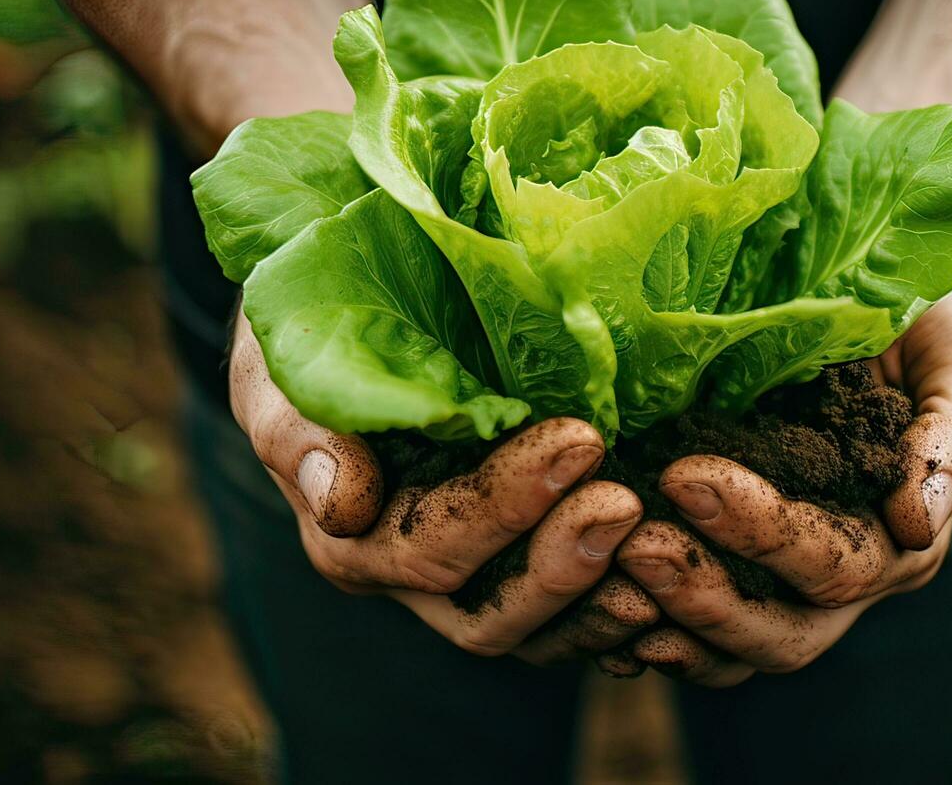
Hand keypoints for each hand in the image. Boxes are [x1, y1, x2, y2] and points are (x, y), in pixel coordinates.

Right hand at [230, 310, 656, 662]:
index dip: (506, 503)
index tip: (578, 437)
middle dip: (561, 563)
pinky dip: (617, 611)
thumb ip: (301, 432)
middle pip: (488, 612)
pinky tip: (670, 585)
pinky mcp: (518, 571)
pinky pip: (572, 622)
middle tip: (628, 502)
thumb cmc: (310, 332)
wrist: (345, 320)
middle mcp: (409, 578)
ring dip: (600, 598)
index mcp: (351, 538)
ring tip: (660, 550)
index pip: (431, 544)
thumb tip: (341, 503)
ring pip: (538, 632)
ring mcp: (468, 583)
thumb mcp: (282, 365)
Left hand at [612, 265, 951, 684]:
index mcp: (902, 536)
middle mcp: (845, 575)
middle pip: (783, 632)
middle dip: (707, 598)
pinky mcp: (725, 564)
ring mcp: (781, 580)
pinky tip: (589, 601)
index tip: (688, 475)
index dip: (763, 532)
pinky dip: (639, 627)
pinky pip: (686, 632)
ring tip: (601, 574)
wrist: (880, 281)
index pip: (835, 565)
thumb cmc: (932, 314)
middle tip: (632, 546)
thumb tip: (917, 519)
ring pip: (730, 650)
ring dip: (666, 622)